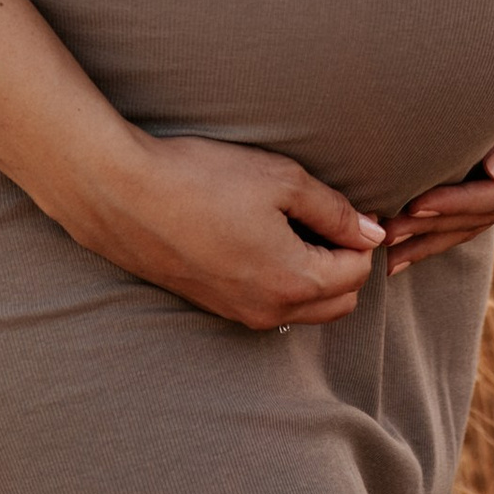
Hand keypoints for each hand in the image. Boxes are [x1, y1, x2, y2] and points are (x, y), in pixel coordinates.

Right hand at [70, 132, 383, 332]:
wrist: (123, 193)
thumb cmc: (202, 179)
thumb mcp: (281, 179)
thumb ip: (335, 210)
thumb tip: (371, 233)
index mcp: (293, 281)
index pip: (358, 272)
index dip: (361, 236)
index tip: (347, 206)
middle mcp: (269, 311)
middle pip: (338, 302)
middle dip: (344, 264)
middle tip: (325, 218)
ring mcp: (238, 314)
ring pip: (303, 309)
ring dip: (314, 276)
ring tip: (291, 225)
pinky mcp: (213, 306)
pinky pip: (268, 305)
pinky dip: (280, 281)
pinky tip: (257, 238)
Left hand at [385, 0, 493, 273]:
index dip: (459, 204)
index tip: (415, 206)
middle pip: (483, 215)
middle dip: (434, 228)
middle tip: (386, 235)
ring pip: (473, 219)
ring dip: (430, 236)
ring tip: (387, 252)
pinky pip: (470, 204)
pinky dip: (438, 221)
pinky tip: (405, 236)